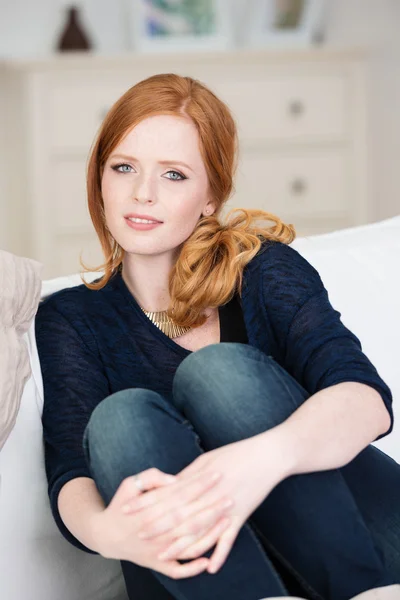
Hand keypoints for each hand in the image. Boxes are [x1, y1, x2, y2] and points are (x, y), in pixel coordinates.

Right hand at [93, 467, 230, 578]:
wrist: (105, 536)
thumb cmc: (122, 504)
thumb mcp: (131, 483)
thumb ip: (152, 477)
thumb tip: (175, 479)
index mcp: (150, 509)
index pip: (181, 495)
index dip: (200, 485)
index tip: (216, 475)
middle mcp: (156, 532)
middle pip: (189, 519)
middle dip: (212, 507)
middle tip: (230, 496)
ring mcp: (158, 550)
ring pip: (188, 545)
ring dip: (210, 535)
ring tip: (228, 520)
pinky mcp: (157, 564)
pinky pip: (177, 570)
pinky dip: (192, 569)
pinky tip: (209, 562)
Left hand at [141, 434, 286, 573]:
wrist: (268, 456)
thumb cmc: (236, 454)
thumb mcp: (207, 460)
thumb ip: (188, 476)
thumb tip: (169, 486)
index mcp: (200, 479)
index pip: (167, 494)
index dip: (147, 503)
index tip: (128, 509)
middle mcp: (210, 496)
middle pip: (178, 515)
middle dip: (157, 526)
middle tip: (138, 536)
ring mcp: (226, 508)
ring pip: (200, 532)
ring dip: (181, 545)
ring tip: (163, 555)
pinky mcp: (242, 517)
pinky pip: (229, 539)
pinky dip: (220, 554)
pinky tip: (210, 569)